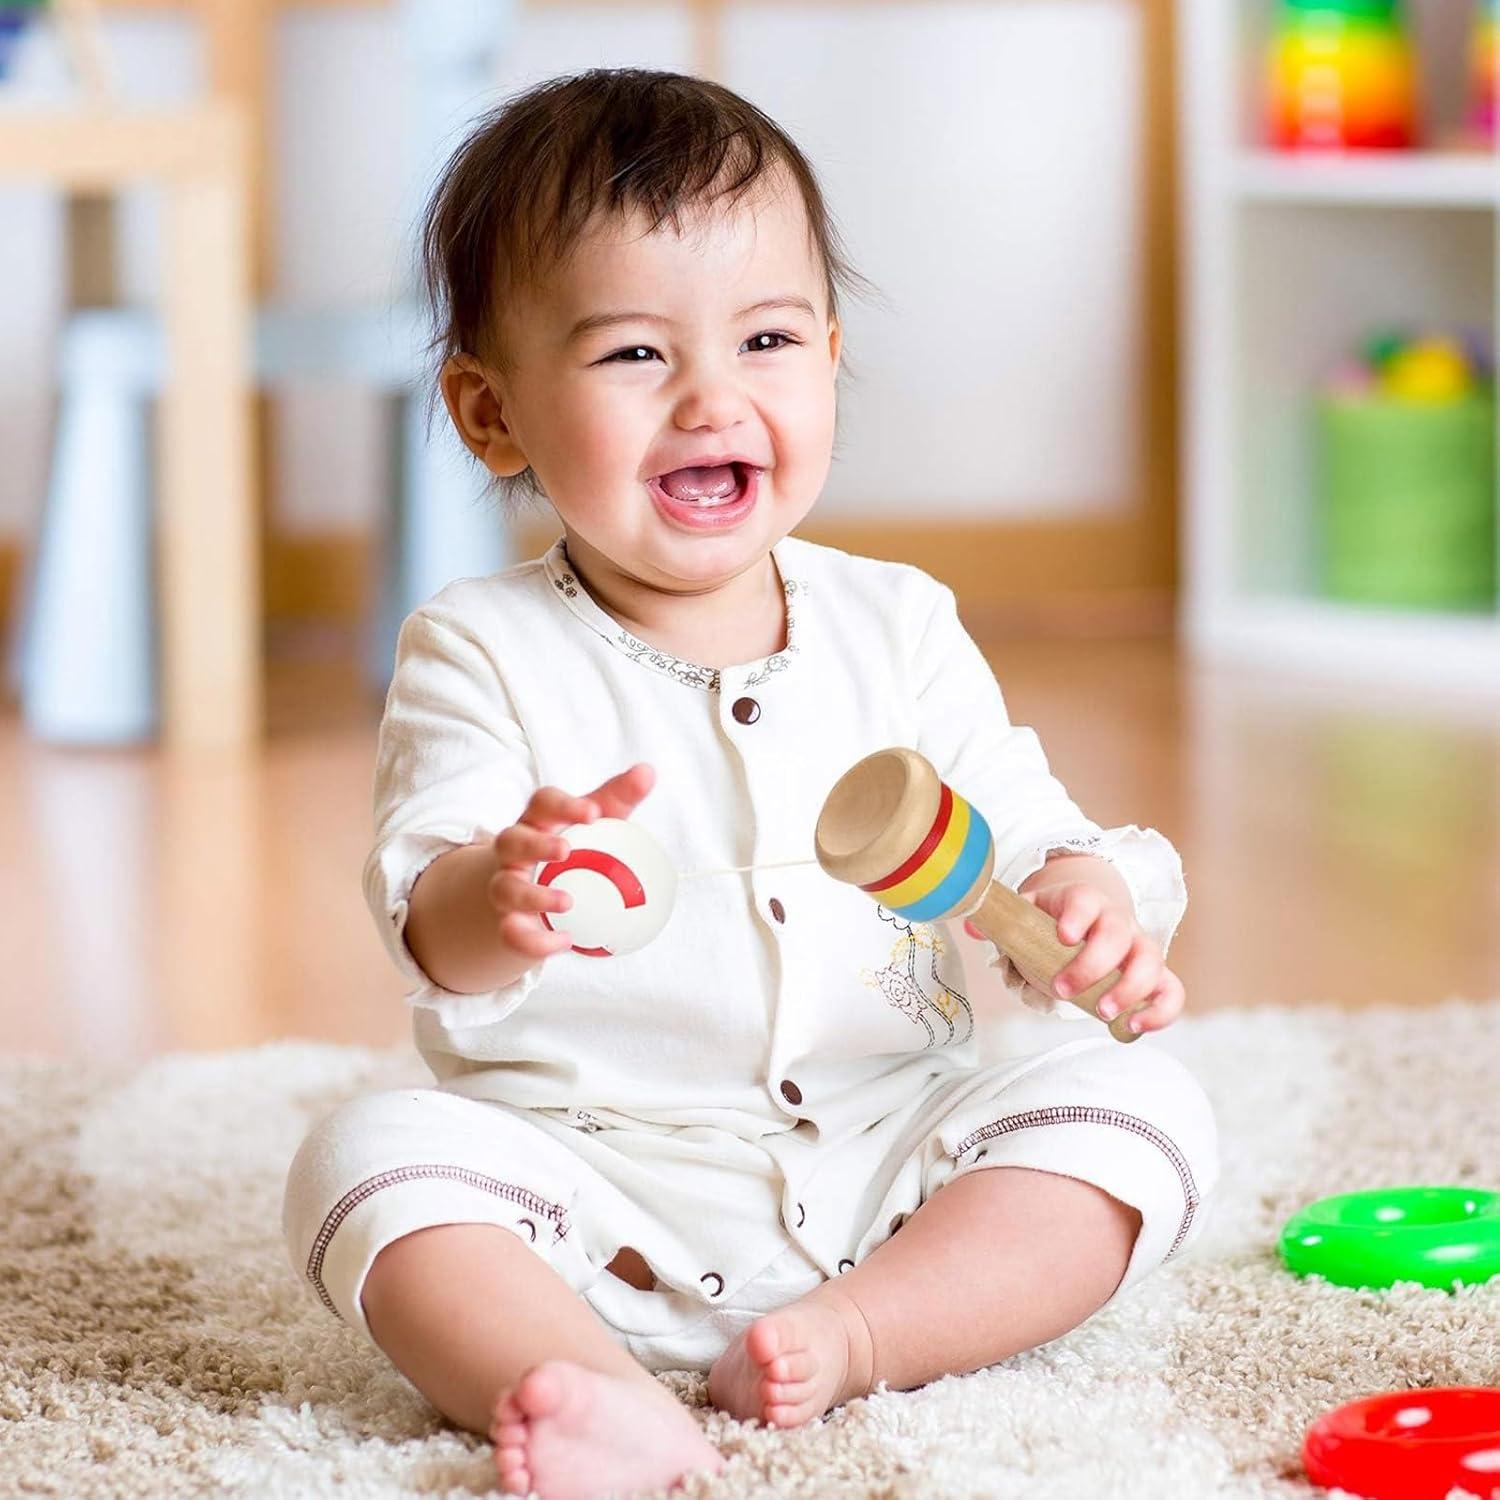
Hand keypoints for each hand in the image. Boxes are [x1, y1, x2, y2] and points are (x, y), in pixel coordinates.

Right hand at [487, 763, 655, 960]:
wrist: (538, 890)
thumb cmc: (574, 847)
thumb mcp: (596, 822)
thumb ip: (619, 797)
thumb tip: (648, 771)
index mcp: (538, 821)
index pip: (541, 803)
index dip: (563, 805)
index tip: (592, 813)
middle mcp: (514, 851)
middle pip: (510, 840)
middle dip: (535, 845)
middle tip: (565, 851)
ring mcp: (507, 886)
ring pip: (505, 889)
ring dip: (533, 896)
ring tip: (566, 902)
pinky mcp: (508, 920)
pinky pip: (512, 933)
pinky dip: (535, 941)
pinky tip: (565, 942)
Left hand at [1020, 881, 1185, 1033]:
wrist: (1089, 921)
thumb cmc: (1055, 922)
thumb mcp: (1028, 913)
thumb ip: (1004, 922)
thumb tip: (973, 929)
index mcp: (1084, 900)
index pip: (1086, 899)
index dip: (1077, 915)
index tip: (1062, 934)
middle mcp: (1118, 920)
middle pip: (1119, 934)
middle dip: (1094, 964)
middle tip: (1063, 989)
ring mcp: (1139, 948)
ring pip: (1152, 962)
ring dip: (1130, 990)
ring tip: (1101, 1013)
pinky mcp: (1154, 976)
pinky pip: (1171, 991)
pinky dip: (1160, 1011)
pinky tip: (1134, 1026)